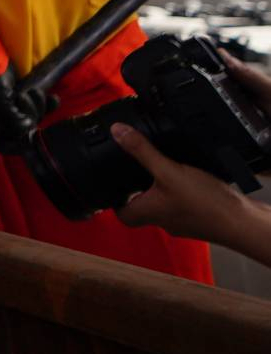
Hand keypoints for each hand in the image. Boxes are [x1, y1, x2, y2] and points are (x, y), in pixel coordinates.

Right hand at [0, 66, 44, 154]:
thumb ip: (11, 120)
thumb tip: (27, 132)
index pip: (1, 145)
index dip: (17, 145)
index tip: (30, 137)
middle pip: (20, 131)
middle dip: (30, 116)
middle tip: (24, 99)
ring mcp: (8, 111)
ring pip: (31, 119)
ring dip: (39, 107)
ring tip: (32, 91)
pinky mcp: (19, 100)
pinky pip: (38, 108)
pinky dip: (47, 104)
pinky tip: (52, 98)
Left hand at [111, 59, 270, 260]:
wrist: (242, 222)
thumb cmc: (206, 204)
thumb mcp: (169, 171)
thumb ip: (142, 151)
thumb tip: (117, 131)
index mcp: (148, 213)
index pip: (121, 214)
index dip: (113, 200)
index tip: (110, 183)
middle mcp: (163, 220)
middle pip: (141, 208)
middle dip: (136, 190)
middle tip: (134, 170)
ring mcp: (183, 221)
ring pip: (163, 205)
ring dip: (160, 189)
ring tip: (160, 169)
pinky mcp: (200, 218)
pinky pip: (183, 204)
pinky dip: (182, 192)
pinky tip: (189, 178)